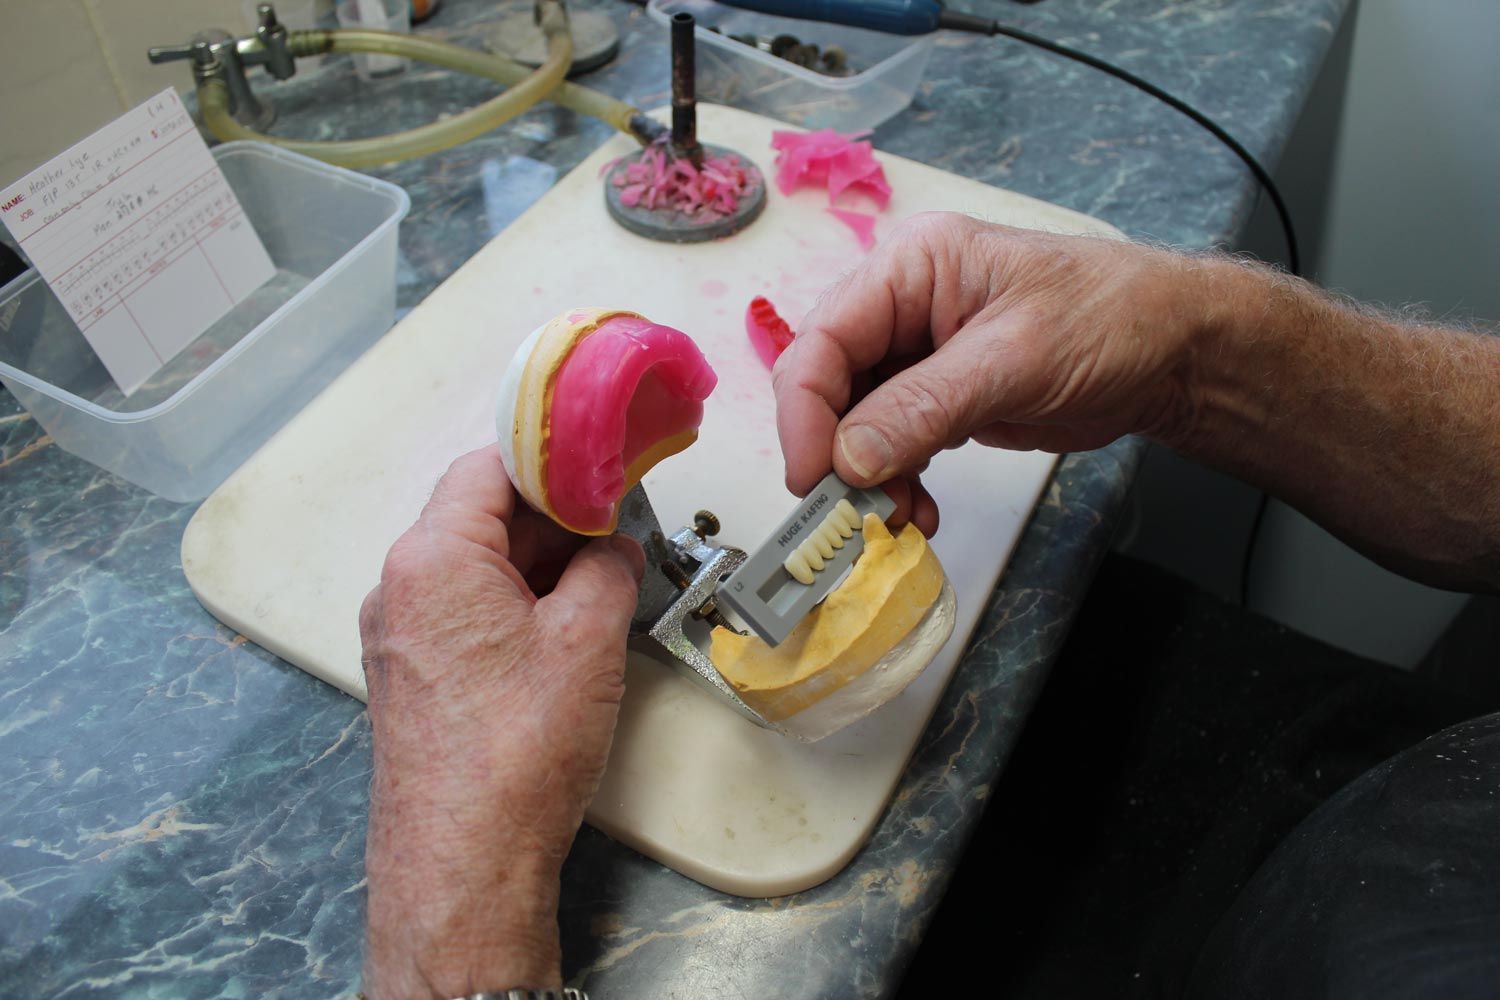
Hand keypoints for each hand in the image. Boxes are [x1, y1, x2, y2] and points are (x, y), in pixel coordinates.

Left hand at [358, 445, 643, 997]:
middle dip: (552, 516)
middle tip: (618, 526)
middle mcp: (398, 586)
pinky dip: (511, 604)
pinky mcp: (409, 676)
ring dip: (535, 564)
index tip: (605, 464)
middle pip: (477, 515)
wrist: (463, 862)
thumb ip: (608, 571)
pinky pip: (461, 611)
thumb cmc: (518, 748)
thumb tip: (616, 550)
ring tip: (600, 581)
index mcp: (432, 557)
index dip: (551, 458)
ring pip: (472, 566)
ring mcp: (397, 634)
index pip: (487, 466)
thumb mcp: (587, 641)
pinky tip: (562, 629)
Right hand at [773, 213, 1216, 521]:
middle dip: (835, 454)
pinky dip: (894, 482)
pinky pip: (890, 442)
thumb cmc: (1112, 320)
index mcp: (911, 267)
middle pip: (828, 384)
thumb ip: (924, 408)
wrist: (1175, 350)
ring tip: (895, 520)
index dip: (805, 414)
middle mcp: (903, 305)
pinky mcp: (939, 395)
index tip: (813, 479)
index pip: (822, 340)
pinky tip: (916, 510)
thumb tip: (847, 460)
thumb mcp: (1015, 360)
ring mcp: (919, 352)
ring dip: (865, 478)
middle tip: (852, 514)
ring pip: (853, 422)